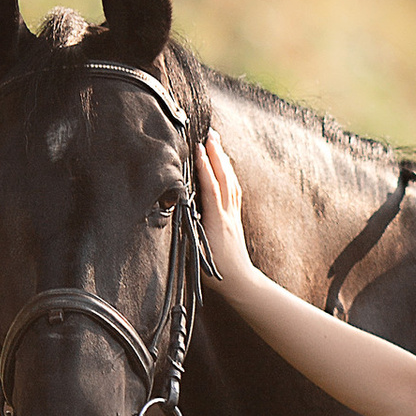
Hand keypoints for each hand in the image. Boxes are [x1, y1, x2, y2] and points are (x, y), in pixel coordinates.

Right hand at [195, 126, 254, 287]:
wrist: (239, 281)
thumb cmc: (215, 272)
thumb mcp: (195, 252)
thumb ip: (186, 230)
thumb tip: (176, 210)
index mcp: (216, 222)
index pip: (211, 188)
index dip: (205, 168)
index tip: (198, 148)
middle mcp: (227, 214)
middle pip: (224, 179)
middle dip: (217, 155)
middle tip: (211, 133)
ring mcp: (233, 215)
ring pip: (231, 182)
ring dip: (223, 161)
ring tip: (217, 142)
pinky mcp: (235, 218)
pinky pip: (234, 190)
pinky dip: (229, 174)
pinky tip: (226, 167)